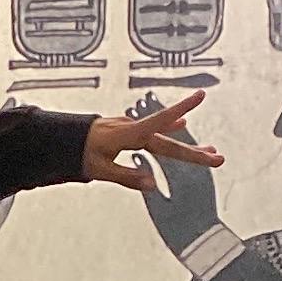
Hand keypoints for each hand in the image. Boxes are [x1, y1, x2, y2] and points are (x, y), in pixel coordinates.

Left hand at [83, 92, 221, 202]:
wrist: (62, 139)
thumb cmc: (79, 153)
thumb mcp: (100, 170)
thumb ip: (127, 177)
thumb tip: (153, 185)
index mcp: (129, 135)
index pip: (160, 121)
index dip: (181, 108)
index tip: (201, 95)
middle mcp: (134, 129)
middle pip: (169, 142)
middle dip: (194, 153)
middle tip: (219, 159)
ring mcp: (132, 129)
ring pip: (164, 138)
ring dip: (186, 145)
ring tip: (210, 149)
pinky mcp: (129, 132)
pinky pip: (154, 132)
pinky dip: (170, 129)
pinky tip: (181, 125)